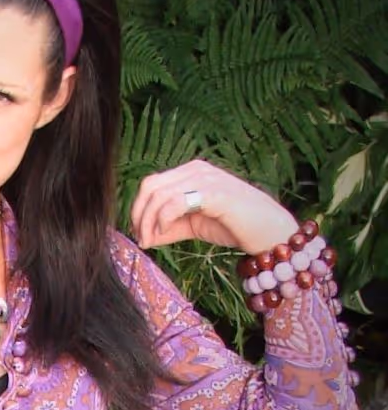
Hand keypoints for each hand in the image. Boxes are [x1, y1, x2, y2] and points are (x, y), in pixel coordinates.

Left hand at [130, 160, 299, 254]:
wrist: (272, 233)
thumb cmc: (235, 226)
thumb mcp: (194, 225)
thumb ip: (169, 228)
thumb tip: (143, 237)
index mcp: (191, 172)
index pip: (152, 183)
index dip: (138, 208)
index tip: (138, 233)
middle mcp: (197, 169)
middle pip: (151, 186)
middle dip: (138, 214)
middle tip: (140, 238)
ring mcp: (207, 178)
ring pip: (159, 194)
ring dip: (147, 221)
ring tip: (149, 240)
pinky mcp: (215, 193)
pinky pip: (176, 202)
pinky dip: (162, 219)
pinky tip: (162, 233)